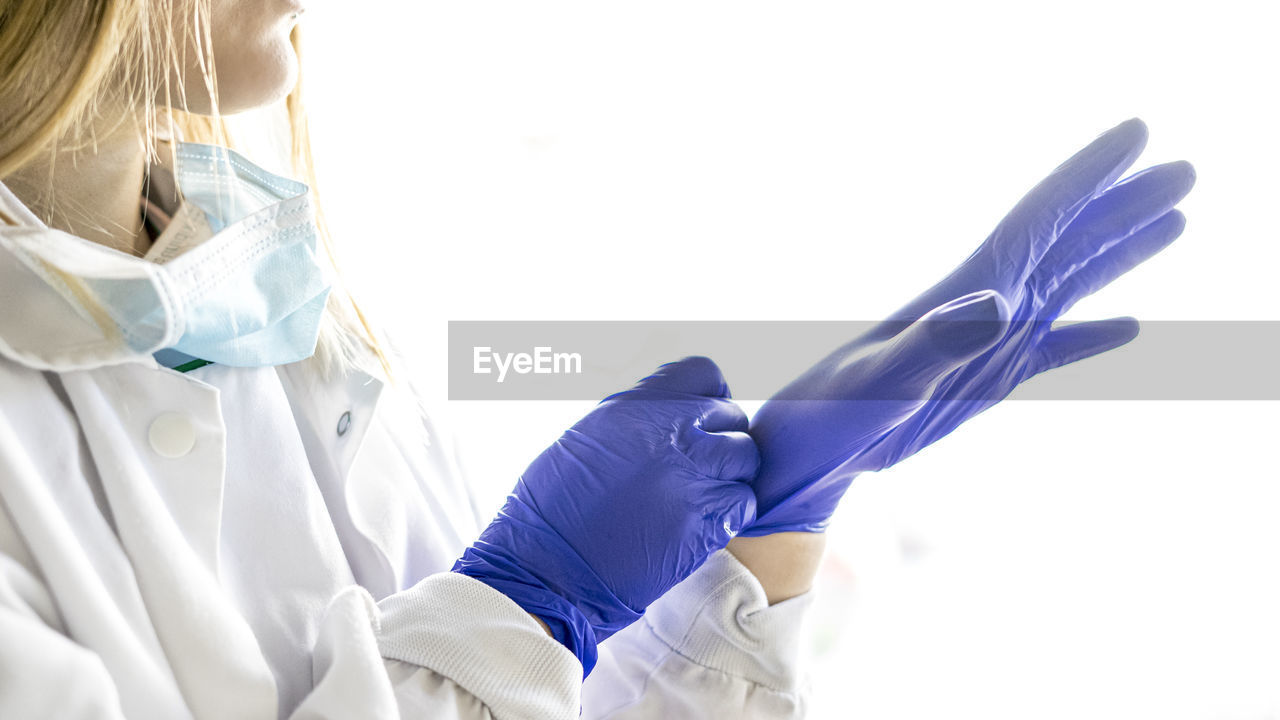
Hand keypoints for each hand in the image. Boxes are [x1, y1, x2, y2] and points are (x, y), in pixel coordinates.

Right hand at [453, 356, 758, 674]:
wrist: (545, 570)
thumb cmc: (552, 511)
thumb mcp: (587, 440)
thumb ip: (636, 420)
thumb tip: (669, 415)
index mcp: (634, 406)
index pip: (704, 373)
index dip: (708, 397)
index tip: (700, 422)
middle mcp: (668, 432)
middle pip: (730, 415)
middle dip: (720, 439)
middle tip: (697, 469)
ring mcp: (690, 475)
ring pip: (746, 456)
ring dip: (730, 475)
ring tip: (701, 495)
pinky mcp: (705, 521)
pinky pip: (744, 501)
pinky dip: (730, 512)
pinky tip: (701, 523)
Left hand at [744, 118, 1195, 535]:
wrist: (815, 446)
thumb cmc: (837, 409)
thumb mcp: (885, 377)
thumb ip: (936, 340)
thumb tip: (994, 302)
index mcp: (968, 291)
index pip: (1040, 217)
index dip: (1089, 174)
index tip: (1138, 133)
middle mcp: (988, 304)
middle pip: (1070, 240)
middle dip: (1126, 204)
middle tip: (1186, 170)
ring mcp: (993, 340)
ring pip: (1072, 283)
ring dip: (1121, 252)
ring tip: (1174, 222)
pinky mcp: (990, 378)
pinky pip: (1056, 348)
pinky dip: (1093, 336)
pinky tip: (1127, 326)